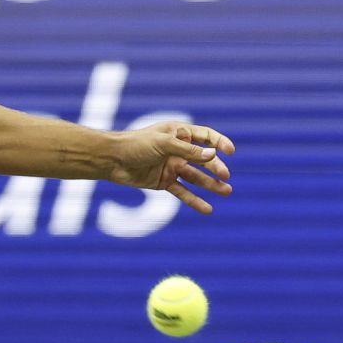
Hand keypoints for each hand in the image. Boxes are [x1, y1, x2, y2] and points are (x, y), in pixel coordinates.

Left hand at [110, 121, 234, 213]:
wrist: (112, 160)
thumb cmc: (136, 145)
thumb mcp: (164, 144)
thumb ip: (188, 151)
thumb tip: (213, 155)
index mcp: (179, 133)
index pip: (206, 136)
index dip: (219, 142)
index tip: (231, 151)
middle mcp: (178, 149)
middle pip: (203, 159)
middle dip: (215, 168)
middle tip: (226, 177)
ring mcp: (172, 166)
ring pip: (196, 177)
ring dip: (211, 185)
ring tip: (227, 192)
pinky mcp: (164, 182)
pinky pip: (183, 192)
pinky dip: (195, 201)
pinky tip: (208, 209)